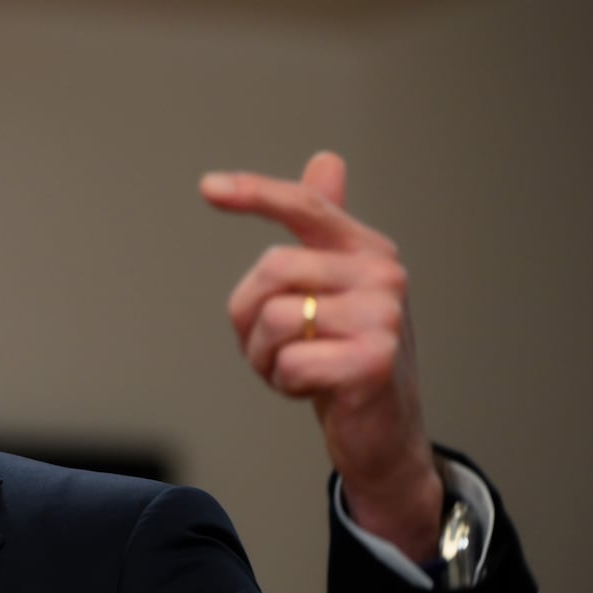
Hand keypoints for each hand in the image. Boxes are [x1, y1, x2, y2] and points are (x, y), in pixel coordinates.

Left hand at [201, 152, 442, 561]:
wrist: (384, 432)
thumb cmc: (349, 357)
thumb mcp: (335, 290)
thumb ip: (326, 230)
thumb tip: (327, 160)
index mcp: (368, 250)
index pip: (306, 207)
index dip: (255, 193)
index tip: (207, 187)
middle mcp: (383, 275)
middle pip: (271, 270)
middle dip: (249, 317)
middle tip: (271, 348)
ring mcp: (384, 318)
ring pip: (274, 319)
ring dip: (264, 357)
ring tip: (297, 369)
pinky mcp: (374, 362)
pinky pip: (289, 362)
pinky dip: (284, 384)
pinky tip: (315, 391)